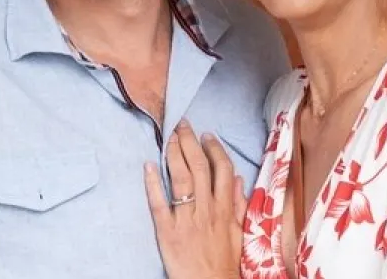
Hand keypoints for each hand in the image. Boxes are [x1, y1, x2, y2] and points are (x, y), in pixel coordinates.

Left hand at [144, 120, 246, 278]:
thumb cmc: (224, 262)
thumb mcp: (238, 232)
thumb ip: (237, 204)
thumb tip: (238, 179)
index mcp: (224, 209)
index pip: (222, 170)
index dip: (214, 149)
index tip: (206, 135)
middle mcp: (206, 210)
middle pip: (199, 168)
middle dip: (190, 143)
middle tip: (182, 125)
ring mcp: (186, 220)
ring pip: (181, 180)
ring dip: (174, 155)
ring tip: (168, 137)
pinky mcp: (167, 232)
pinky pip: (159, 204)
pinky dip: (153, 184)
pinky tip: (148, 166)